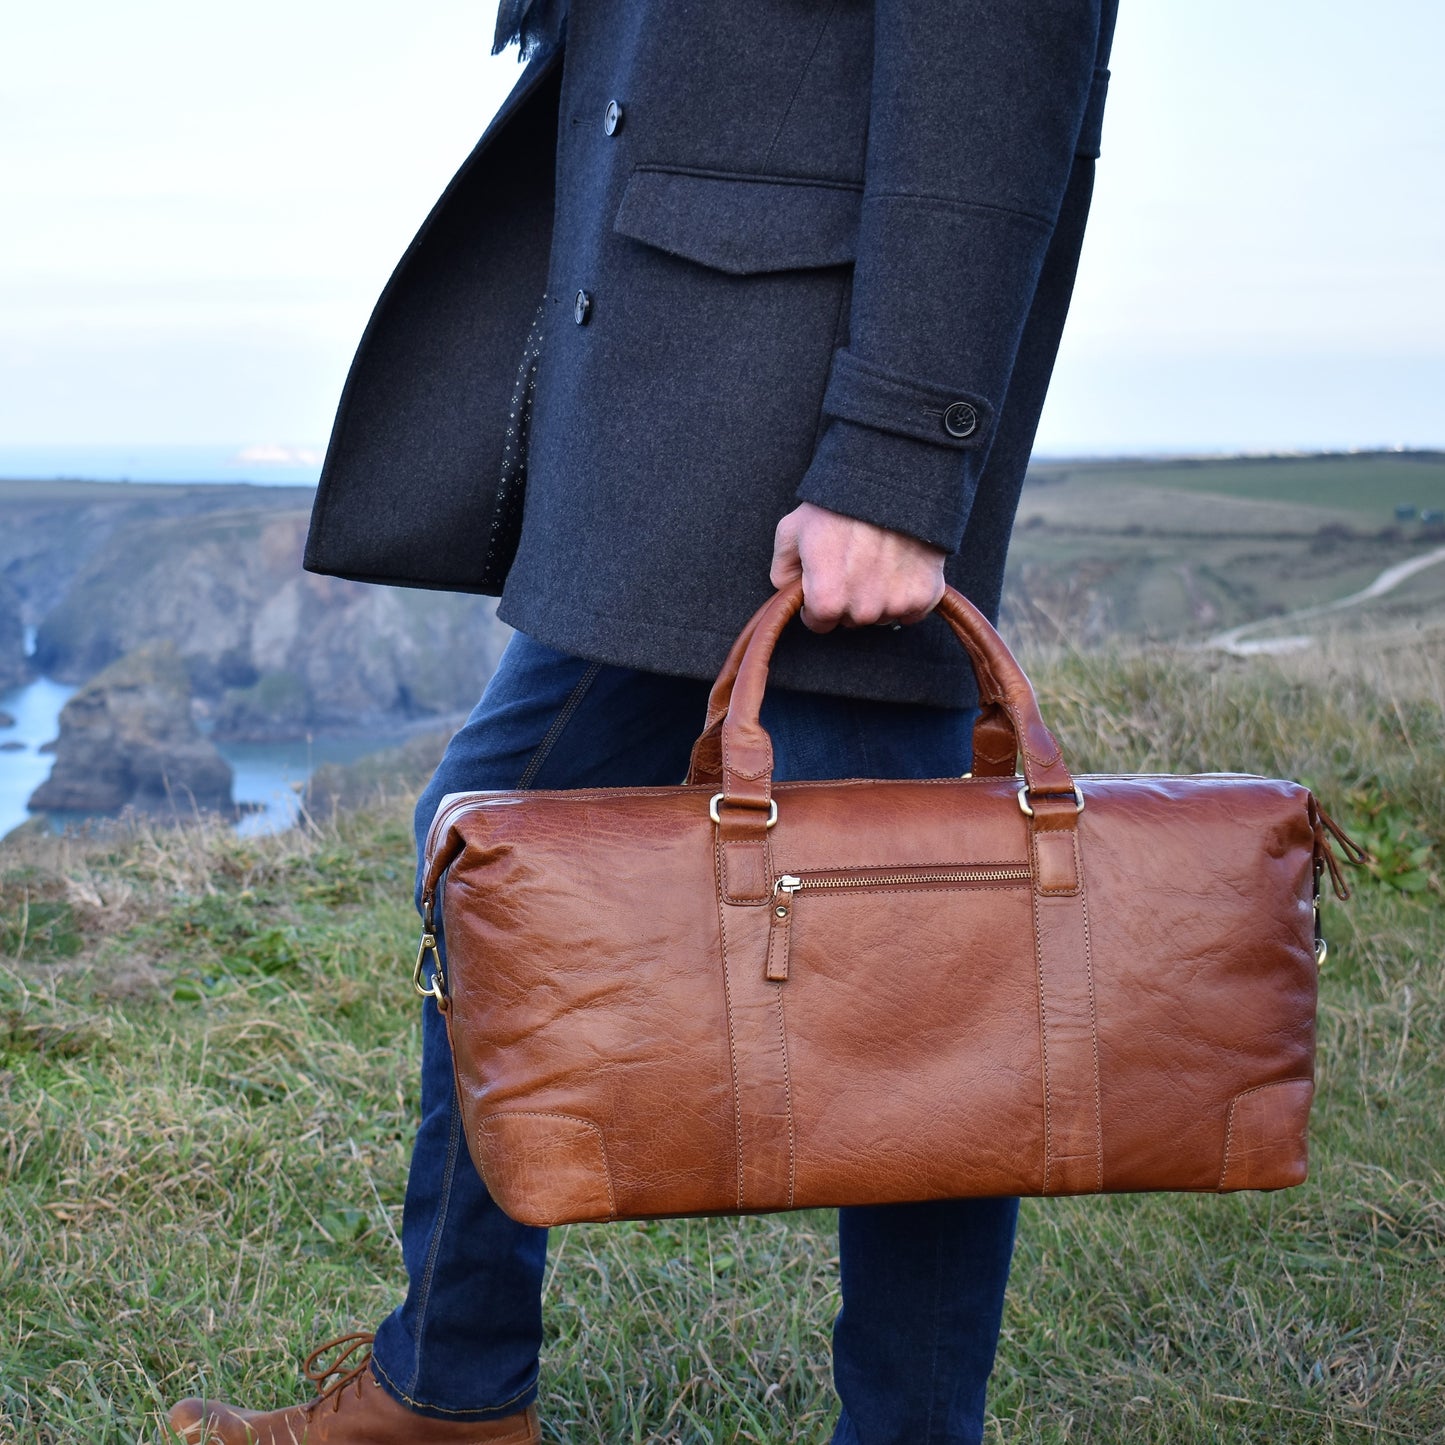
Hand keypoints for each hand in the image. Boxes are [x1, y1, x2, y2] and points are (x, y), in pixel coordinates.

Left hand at [769, 501, 947, 633]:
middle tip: (852, 562)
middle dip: (848, 599)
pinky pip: (912, 610)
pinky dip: (907, 595)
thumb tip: (789, 592)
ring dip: (878, 597)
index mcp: (827, 600)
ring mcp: (897, 603)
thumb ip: (783, 571)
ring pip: (882, 615)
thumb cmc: (837, 505)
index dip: (817, 602)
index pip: (819, 624)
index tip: (825, 581)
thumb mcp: (792, 531)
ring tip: (877, 560)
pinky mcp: (925, 594)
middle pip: (852, 619)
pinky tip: (899, 567)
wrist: (890, 481)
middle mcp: (863, 610)